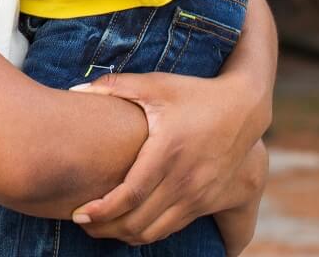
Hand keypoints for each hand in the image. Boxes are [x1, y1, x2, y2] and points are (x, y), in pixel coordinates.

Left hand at [67, 70, 268, 245]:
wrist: (244, 109)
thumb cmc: (194, 94)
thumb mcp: (156, 84)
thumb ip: (115, 86)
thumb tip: (75, 89)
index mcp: (167, 152)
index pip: (129, 194)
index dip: (102, 209)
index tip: (78, 212)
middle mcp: (184, 179)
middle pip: (138, 220)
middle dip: (105, 227)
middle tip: (80, 221)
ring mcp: (198, 195)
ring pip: (155, 231)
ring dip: (124, 235)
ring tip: (100, 226)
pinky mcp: (208, 202)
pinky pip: (172, 228)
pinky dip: (147, 232)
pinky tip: (128, 225)